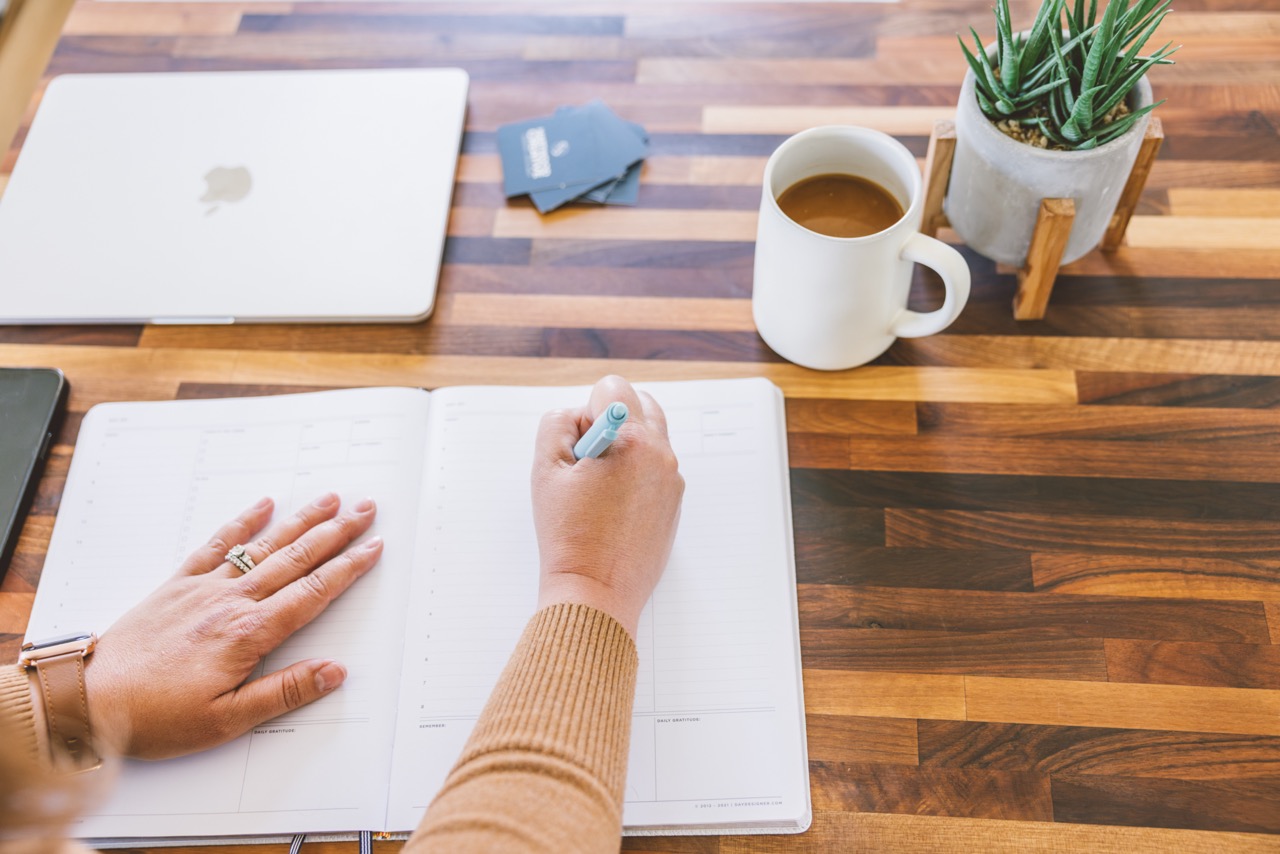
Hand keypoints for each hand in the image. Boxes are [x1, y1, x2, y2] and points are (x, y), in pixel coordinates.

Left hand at [82, 494, 383, 759]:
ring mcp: (203, 588)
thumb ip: (284, 692)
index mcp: (247, 634)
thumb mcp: (226, 720)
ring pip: (264, 546)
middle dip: (335, 532)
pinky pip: (218, 545)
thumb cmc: (154, 717)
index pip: (312, 594)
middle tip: (365, 508)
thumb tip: (333, 672)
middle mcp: (230, 602)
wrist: (88, 700)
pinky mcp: (177, 585)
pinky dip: (242, 523)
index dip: (347, 569)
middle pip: (295, 559)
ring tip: (329, 500)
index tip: (373, 548)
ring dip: (300, 520)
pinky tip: (262, 506)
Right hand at [531, 375, 684, 637]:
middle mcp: (662, 455)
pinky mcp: (674, 504)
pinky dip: (635, 474)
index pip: (613, 389)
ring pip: (650, 437)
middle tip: (588, 461)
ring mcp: (673, 481)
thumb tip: (578, 415)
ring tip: (599, 488)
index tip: (580, 446)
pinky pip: (655, 469)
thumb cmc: (569, 537)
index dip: (586, 412)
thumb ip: (557, 424)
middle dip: (612, 420)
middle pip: (642, 403)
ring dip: (624, 447)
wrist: (595, 593)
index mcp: (633, 441)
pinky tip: (611, 507)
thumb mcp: (545, 470)